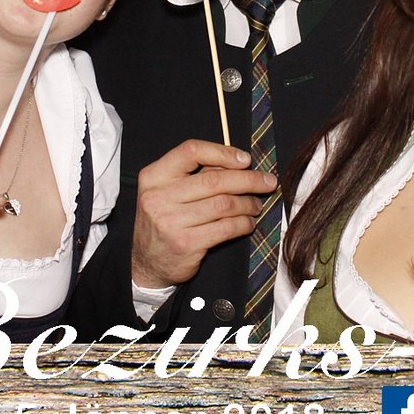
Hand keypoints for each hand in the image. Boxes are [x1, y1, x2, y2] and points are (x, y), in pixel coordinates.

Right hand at [129, 139, 278, 290]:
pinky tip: (248, 222)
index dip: (222, 152)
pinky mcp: (186, 244)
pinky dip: (243, 223)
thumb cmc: (164, 219)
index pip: (191, 151)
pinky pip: (226, 228)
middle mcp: (159, 197)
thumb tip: (238, 163)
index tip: (245, 159)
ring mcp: (171, 222)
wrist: (146, 262)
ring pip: (224, 204)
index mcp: (154, 176)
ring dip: (248, 203)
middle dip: (248, 179)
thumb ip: (196, 175)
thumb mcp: (168, 191)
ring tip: (256, 204)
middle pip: (214, 180)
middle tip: (267, 181)